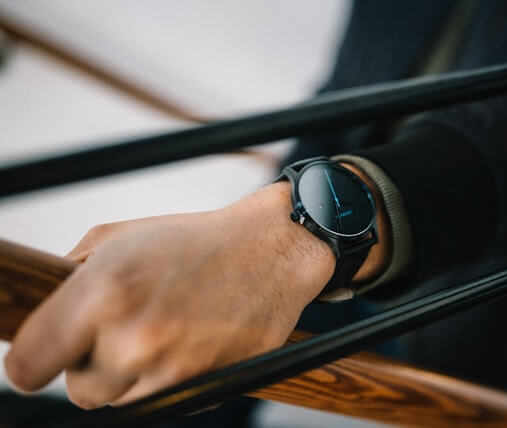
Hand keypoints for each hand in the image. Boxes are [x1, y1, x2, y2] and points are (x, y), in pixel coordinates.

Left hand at [4, 183, 335, 408]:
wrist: (269, 250)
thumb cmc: (197, 241)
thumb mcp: (120, 236)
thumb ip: (69, 275)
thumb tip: (41, 314)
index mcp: (103, 292)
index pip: (29, 365)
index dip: (33, 361)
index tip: (44, 355)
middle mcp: (133, 337)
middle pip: (78, 390)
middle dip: (92, 364)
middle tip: (122, 330)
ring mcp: (171, 368)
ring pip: (119, 401)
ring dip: (130, 376)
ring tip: (160, 332)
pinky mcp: (204, 387)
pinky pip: (161, 403)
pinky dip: (164, 381)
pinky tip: (184, 343)